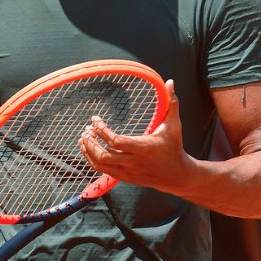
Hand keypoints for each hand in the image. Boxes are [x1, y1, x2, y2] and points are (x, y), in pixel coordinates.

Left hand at [77, 79, 193, 193]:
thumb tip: (170, 82)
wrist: (177, 176)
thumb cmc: (174, 147)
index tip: (95, 119)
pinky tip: (89, 149)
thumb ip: (172, 103)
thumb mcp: (174, 125)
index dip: (102, 130)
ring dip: (88, 151)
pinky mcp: (125, 178)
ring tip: (84, 138)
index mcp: (143, 148)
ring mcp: (128, 172)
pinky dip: (92, 160)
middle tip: (86, 130)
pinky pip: (103, 171)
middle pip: (104, 156)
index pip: (116, 141)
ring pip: (100, 165)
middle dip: (91, 142)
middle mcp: (133, 162)